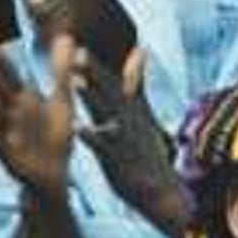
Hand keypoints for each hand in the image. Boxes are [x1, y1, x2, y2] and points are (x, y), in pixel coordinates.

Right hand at [0, 36, 74, 196]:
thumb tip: (69, 38)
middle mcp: (12, 113)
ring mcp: (7, 132)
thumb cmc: (55, 135)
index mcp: (24, 100)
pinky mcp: (7, 152)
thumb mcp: (62, 101)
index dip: (0, 63)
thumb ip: (62, 71)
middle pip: (0, 92)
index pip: (9, 77)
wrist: (54, 173)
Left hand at [75, 47, 182, 227]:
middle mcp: (129, 120)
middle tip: (79, 53)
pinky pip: (104, 147)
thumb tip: (140, 52)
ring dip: (91, 98)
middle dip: (95, 73)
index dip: (98, 66)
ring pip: (106, 114)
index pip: (115, 83)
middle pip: (109, 92)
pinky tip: (78, 128)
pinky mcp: (118, 160)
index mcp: (132, 110)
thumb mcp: (144, 116)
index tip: (80, 46)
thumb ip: (136, 86)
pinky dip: (92, 136)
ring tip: (75, 82)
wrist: (162, 192)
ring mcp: (124, 139)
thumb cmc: (146, 154)